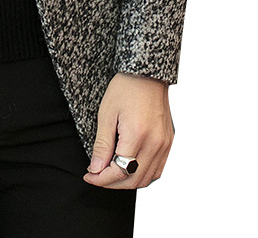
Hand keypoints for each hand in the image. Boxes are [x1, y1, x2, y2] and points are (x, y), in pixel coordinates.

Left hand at [83, 72, 173, 189]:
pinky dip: (142, 175)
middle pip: (133, 180)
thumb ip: (102, 145)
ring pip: (146, 178)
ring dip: (127, 182)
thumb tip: (96, 169)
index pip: (120, 172)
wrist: (146, 73)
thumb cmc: (125, 89)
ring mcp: (165, 144)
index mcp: (138, 135)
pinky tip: (129, 168)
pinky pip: (157, 169)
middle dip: (112, 183)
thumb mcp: (106, 114)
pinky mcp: (168, 142)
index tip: (89, 175)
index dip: (101, 179)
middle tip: (96, 175)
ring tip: (110, 173)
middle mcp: (155, 143)